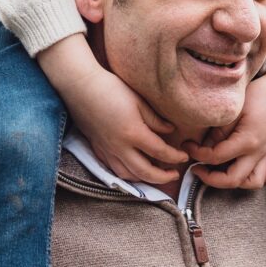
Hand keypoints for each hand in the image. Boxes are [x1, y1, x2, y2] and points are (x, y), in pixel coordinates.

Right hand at [41, 35, 187, 186]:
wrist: (81, 87)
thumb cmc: (111, 88)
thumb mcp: (138, 101)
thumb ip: (156, 120)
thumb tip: (170, 131)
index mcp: (133, 133)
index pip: (160, 152)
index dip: (175, 157)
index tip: (184, 156)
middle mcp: (120, 147)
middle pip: (145, 172)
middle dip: (162, 177)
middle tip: (174, 174)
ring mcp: (107, 150)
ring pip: (127, 175)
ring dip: (144, 179)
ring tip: (155, 174)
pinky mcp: (97, 149)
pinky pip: (113, 170)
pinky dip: (127, 174)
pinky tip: (133, 169)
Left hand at [185, 68, 265, 189]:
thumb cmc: (259, 93)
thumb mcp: (234, 109)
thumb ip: (219, 131)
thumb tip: (205, 146)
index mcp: (247, 141)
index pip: (216, 157)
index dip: (197, 154)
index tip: (187, 146)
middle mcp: (258, 152)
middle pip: (233, 179)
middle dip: (211, 179)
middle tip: (196, 168)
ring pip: (253, 182)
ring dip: (235, 181)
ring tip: (219, 172)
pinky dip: (257, 174)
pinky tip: (243, 167)